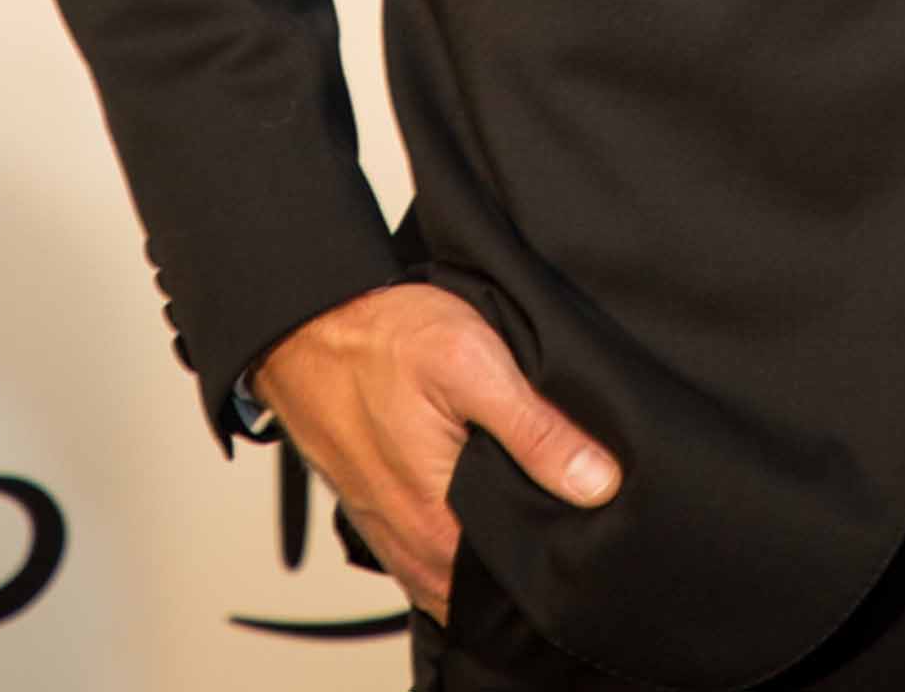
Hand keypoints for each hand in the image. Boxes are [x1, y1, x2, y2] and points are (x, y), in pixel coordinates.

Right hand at [251, 280, 620, 623]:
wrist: (305, 331)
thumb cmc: (379, 342)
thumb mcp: (471, 363)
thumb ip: (536, 430)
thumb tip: (599, 483)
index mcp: (443, 530)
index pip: (530, 572)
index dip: (570, 538)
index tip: (594, 500)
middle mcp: (418, 553)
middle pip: (500, 573)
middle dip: (537, 535)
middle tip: (561, 477)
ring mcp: (397, 541)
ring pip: (470, 565)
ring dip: (499, 532)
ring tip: (522, 475)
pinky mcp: (385, 521)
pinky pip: (440, 549)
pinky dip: (466, 527)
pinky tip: (481, 481)